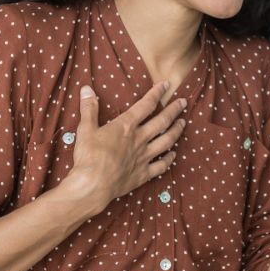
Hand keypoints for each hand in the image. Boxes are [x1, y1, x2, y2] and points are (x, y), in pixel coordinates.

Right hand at [63, 81, 186, 211]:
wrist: (93, 185)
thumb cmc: (88, 157)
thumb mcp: (86, 129)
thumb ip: (89, 108)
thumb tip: (86, 89)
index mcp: (126, 126)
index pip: (146, 105)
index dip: (157, 93)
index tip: (166, 84)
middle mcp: (139, 139)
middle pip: (162, 121)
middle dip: (174, 110)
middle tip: (183, 102)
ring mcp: (144, 157)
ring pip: (166, 141)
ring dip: (176, 131)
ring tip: (183, 123)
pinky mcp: (143, 174)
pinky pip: (161, 166)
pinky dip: (169, 159)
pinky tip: (174, 155)